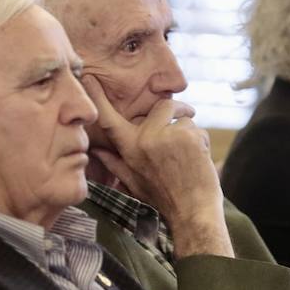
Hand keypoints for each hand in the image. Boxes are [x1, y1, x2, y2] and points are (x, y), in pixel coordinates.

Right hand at [82, 76, 232, 256]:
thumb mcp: (133, 181)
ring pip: (183, 119)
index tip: (88, 77)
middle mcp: (145, 139)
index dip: (98, 97)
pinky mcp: (189, 136)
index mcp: (129, 148)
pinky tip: (198, 161)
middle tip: (186, 118)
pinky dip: (201, 142)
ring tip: (189, 157)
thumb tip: (96, 150)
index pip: (110, 119)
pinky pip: (197, 128)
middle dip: (177, 111)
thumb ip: (115, 162)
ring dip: (191, 133)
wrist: (193, 213)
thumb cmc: (163, 198)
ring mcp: (167, 135)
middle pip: (162, 106)